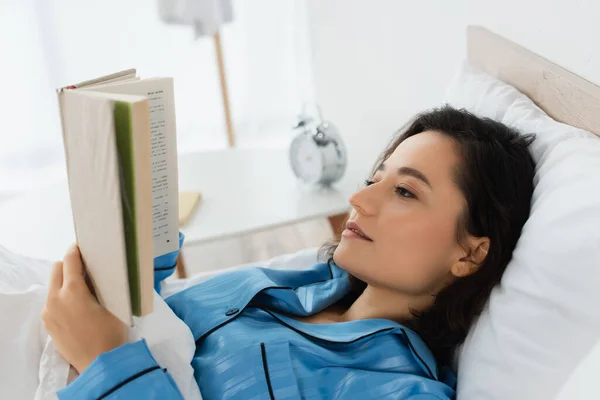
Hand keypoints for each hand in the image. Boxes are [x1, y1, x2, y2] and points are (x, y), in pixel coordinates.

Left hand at [41, 244, 126, 372]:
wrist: (101, 362)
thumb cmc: (112, 331)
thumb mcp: (112, 302)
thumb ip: (100, 285)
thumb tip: (95, 272)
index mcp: (73, 290)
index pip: (70, 259)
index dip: (76, 249)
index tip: (82, 245)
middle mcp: (55, 298)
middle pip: (56, 268)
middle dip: (69, 265)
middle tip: (84, 269)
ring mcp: (48, 311)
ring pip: (52, 285)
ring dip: (64, 282)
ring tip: (82, 290)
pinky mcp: (47, 323)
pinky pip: (51, 302)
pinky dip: (61, 297)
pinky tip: (76, 307)